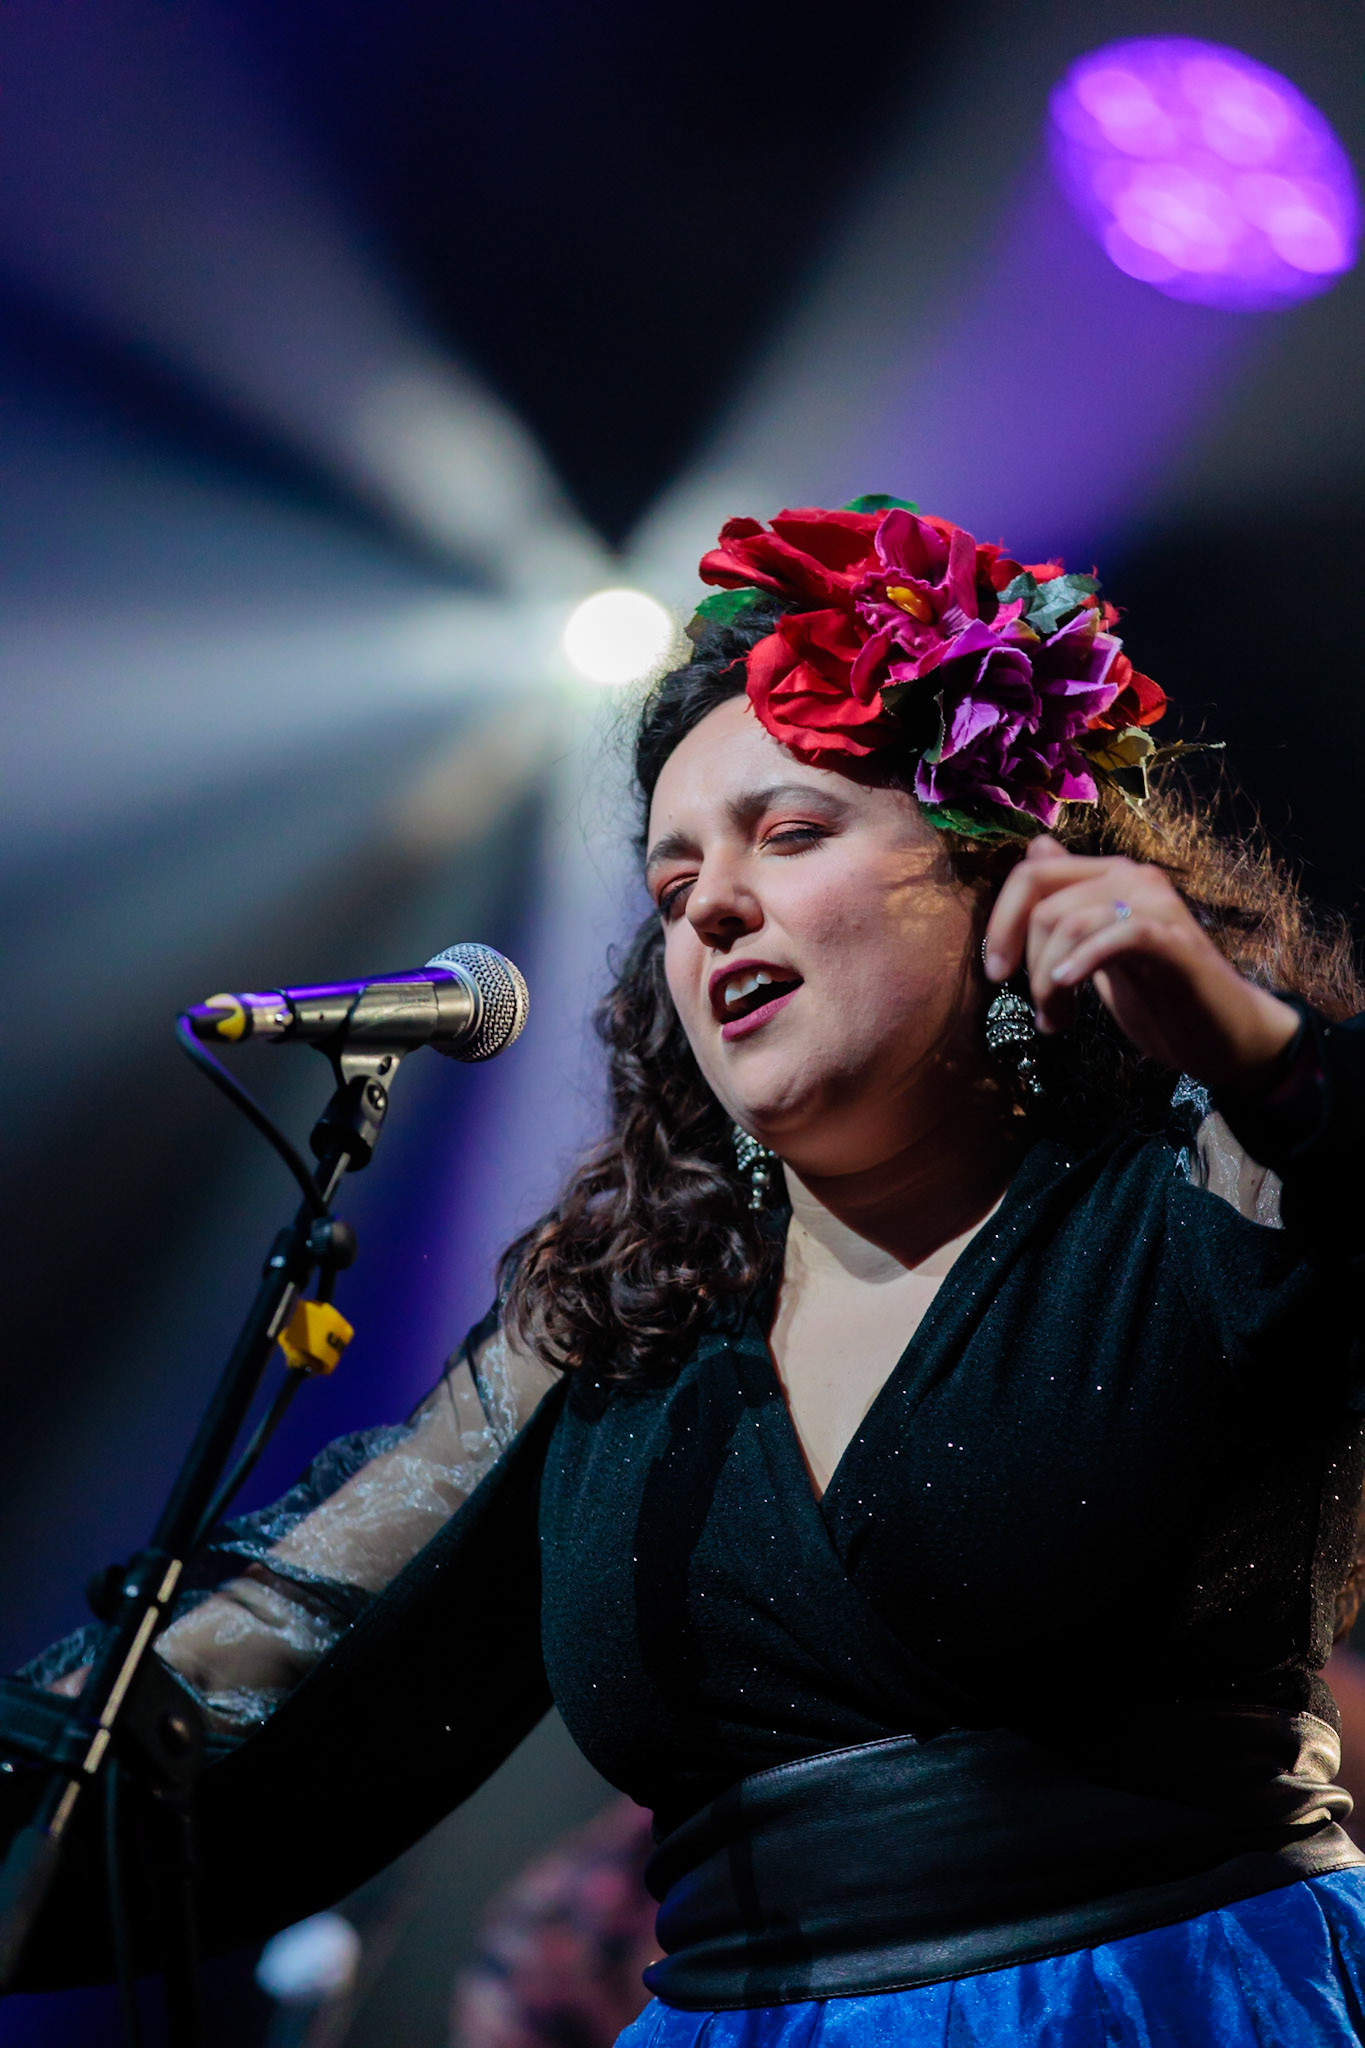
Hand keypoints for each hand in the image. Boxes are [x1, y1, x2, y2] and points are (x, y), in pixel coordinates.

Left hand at [983, 836, 1300, 1089]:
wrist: (1225, 1037)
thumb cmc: (1161, 996)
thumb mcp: (1100, 950)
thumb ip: (1070, 904)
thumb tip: (1038, 847)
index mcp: (1111, 877)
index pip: (1032, 874)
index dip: (1001, 923)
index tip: (996, 974)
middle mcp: (1134, 878)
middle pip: (1043, 902)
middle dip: (1025, 963)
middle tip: (1041, 1011)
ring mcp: (1159, 907)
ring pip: (1071, 923)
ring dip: (1049, 982)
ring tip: (1058, 1020)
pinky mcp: (1177, 944)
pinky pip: (1119, 936)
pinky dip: (1083, 964)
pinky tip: (1068, 991)